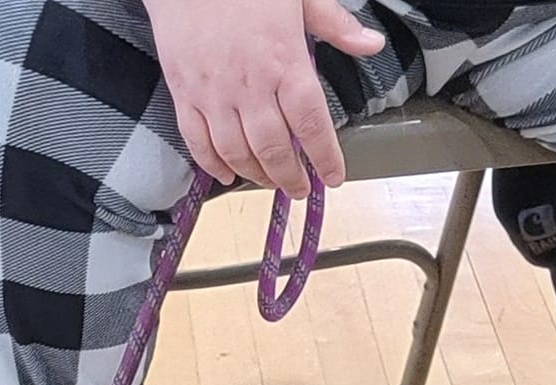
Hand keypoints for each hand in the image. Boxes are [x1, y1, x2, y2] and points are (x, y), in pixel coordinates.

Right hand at [143, 0, 384, 196]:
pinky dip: (213, 165)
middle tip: (300, 188)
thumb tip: (371, 44)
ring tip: (270, 182)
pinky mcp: (185, 95)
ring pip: (237, 153)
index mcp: (284, 60)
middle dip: (289, 176)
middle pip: (273, 148)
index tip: (333, 176)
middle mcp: (249, 85)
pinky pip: (199, 143)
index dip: (324, 156)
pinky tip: (228, 174)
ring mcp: (214, 94)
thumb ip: (336, 25)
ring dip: (256, 174)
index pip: (310, 123)